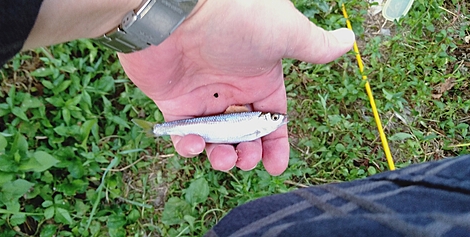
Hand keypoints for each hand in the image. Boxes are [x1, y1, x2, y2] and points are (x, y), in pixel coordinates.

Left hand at [118, 0, 353, 174]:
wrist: (181, 10)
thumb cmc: (237, 19)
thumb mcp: (286, 32)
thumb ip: (315, 46)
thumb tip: (349, 40)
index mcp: (259, 78)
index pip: (271, 118)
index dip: (275, 144)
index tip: (276, 167)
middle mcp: (231, 89)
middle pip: (243, 133)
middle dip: (248, 153)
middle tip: (247, 160)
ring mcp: (202, 95)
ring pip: (214, 138)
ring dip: (221, 155)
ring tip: (224, 158)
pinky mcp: (173, 100)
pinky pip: (181, 132)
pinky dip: (188, 145)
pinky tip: (195, 145)